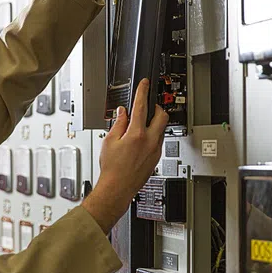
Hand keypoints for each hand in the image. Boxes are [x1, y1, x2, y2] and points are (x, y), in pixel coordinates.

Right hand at [82, 79, 168, 232]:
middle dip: (156, 108)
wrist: (117, 188)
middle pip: (162, 116)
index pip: (141, 106)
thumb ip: (118, 124)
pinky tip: (140, 140)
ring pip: (161, 129)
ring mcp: (155, 150)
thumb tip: (122, 113)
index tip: (145, 84)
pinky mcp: (156, 158)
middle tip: (148, 106)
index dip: (142, 92)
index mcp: (137, 134)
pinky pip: (158, 141)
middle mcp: (150, 141)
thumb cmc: (112, 169)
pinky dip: (152, 136)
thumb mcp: (109, 141)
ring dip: (153, 123)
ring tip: (139, 126)